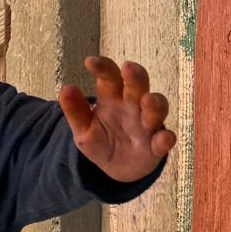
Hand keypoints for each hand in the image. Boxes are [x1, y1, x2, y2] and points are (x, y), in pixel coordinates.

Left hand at [59, 57, 174, 182]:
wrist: (115, 169)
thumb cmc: (101, 141)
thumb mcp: (83, 130)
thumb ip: (75, 112)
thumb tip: (65, 88)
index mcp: (112, 97)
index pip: (110, 77)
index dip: (103, 67)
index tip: (89, 63)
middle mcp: (133, 105)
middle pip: (138, 84)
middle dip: (135, 75)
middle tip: (128, 68)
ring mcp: (147, 124)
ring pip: (157, 107)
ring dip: (154, 103)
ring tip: (147, 101)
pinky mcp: (156, 145)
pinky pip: (164, 140)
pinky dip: (165, 138)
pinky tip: (163, 138)